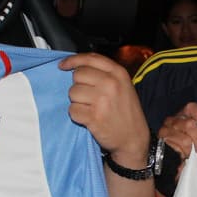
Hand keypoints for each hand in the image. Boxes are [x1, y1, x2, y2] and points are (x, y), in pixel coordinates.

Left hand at [60, 52, 149, 166]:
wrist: (133, 138)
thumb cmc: (126, 111)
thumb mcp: (123, 85)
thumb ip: (104, 73)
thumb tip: (76, 66)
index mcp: (118, 73)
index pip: (90, 59)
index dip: (73, 60)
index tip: (63, 65)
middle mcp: (111, 84)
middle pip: (78, 75)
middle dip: (78, 85)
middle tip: (88, 97)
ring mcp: (102, 100)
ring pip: (72, 92)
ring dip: (77, 101)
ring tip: (91, 108)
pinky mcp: (94, 117)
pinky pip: (72, 110)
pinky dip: (77, 115)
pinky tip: (89, 118)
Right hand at [157, 102, 196, 159]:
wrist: (166, 156)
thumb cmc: (183, 144)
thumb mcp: (193, 134)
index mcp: (181, 115)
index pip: (190, 108)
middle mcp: (172, 120)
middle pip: (189, 124)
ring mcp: (165, 130)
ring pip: (185, 140)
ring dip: (189, 148)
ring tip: (188, 152)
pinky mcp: (162, 141)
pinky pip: (177, 148)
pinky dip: (182, 153)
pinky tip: (181, 154)